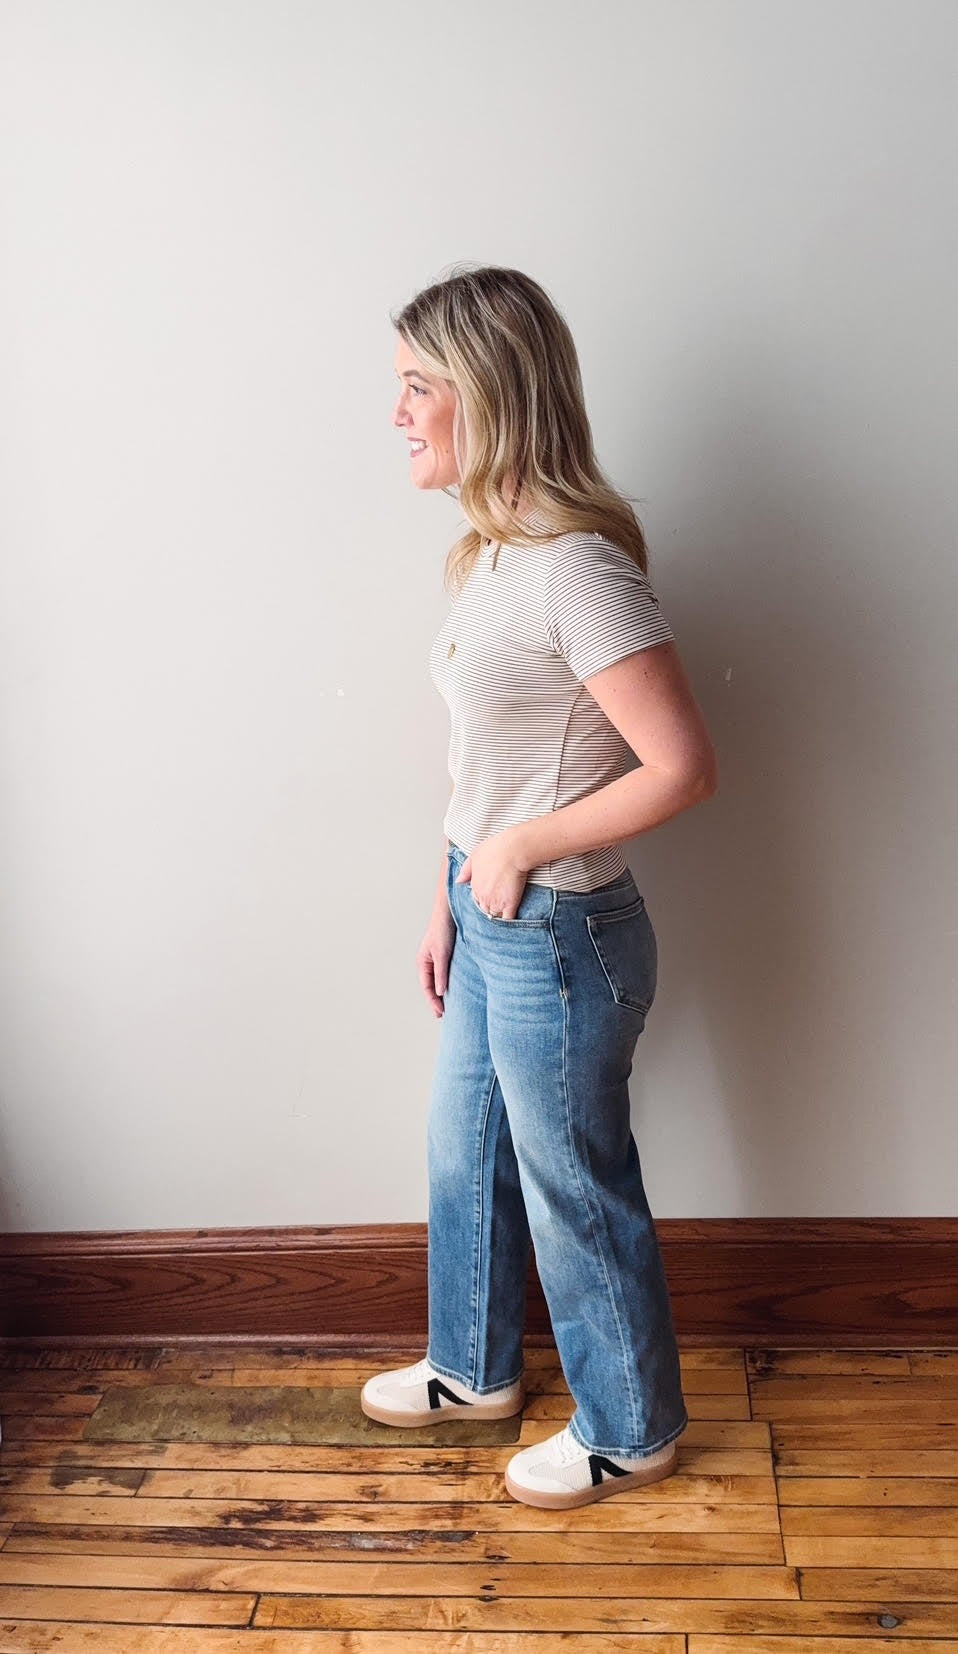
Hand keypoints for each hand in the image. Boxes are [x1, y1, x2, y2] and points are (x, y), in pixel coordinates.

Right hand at [417, 903, 455, 1017]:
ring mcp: (438, 960)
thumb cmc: (443, 930)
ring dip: (443, 993)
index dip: (433, 1001)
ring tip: (449, 1007)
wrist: (450, 912)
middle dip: (436, 1001)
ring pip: (439, 981)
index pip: (426, 987)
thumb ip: (441, 973)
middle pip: (431, 986)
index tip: (440, 1013)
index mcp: (423, 962)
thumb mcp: (442, 954)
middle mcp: (429, 962)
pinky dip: (449, 984)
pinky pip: (447, 974)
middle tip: (443, 1016)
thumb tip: (439, 992)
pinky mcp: (448, 956)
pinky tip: (457, 990)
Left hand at [454, 828, 530, 919]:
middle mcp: (483, 897)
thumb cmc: (495, 849)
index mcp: (475, 886)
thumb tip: (458, 881)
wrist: (512, 851)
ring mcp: (496, 902)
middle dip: (491, 909)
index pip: (477, 900)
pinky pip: (508, 920)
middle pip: (485, 910)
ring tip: (505, 916)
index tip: (491, 897)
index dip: (484, 899)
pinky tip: (513, 923)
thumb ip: (466, 870)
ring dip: (499, 916)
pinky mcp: (509, 905)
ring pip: (495, 916)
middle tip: (499, 906)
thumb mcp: (474, 856)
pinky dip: (510, 922)